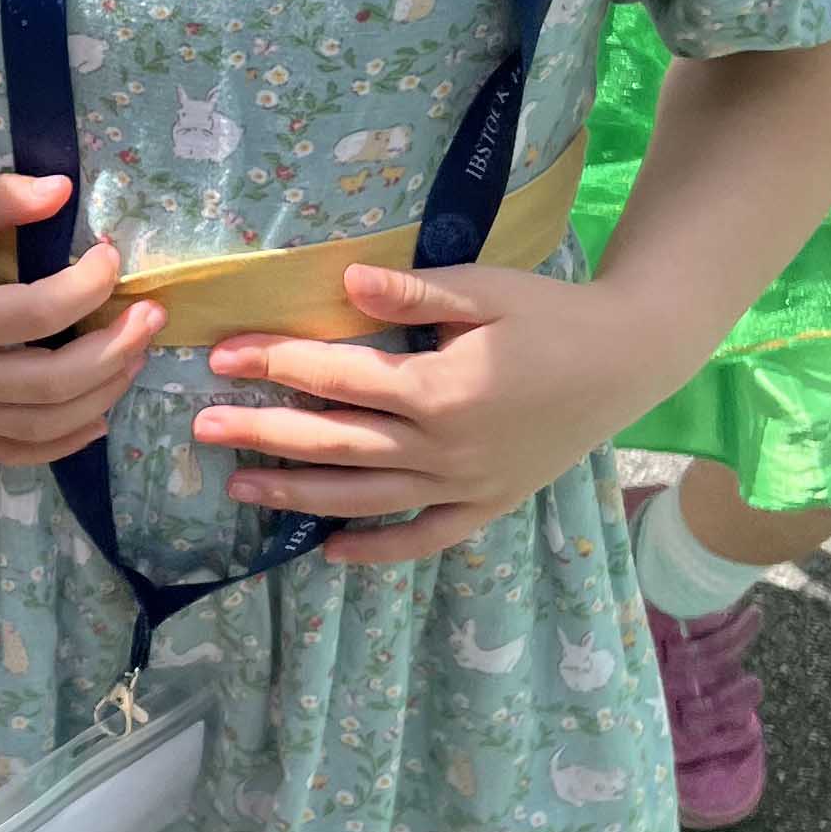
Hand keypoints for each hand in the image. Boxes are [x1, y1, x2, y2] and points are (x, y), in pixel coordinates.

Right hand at [0, 170, 162, 464]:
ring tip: (135, 356)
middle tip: (150, 316)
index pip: (37, 313)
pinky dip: (60, 445)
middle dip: (114, 349)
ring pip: (42, 425)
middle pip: (51, 383)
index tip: (112, 254)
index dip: (89, 285)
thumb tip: (65, 190)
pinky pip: (12, 452)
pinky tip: (98, 418)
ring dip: (101, 394)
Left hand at [193, 262, 645, 565]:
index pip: (338, 376)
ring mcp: (465, 485)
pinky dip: (377, 550)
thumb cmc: (552, 314)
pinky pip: (423, 538)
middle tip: (201, 429)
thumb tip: (343, 281)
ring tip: (239, 487)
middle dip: (263, 434)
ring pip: (365, 498)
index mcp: (440, 388)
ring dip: (298, 493)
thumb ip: (411, 292)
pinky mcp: (487, 505)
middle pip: (336, 443)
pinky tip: (329, 551)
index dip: (277, 362)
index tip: (223, 355)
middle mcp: (445, 447)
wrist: (629, 359)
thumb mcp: (485, 290)